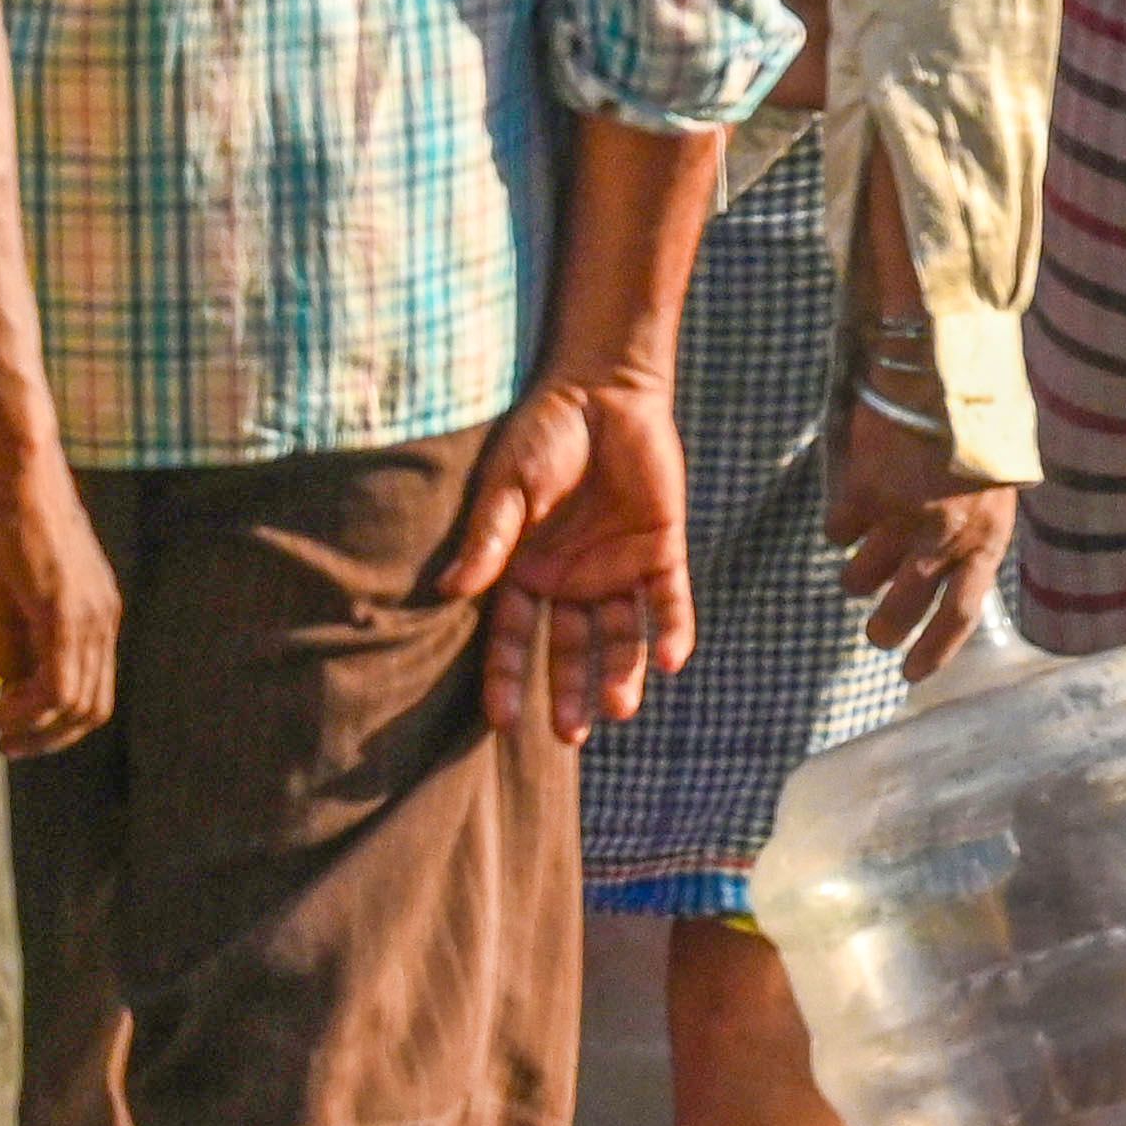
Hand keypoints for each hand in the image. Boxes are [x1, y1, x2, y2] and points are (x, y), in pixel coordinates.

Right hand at [0, 431, 119, 756]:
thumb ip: (19, 634)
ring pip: (77, 702)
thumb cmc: (12, 518)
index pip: (95, 690)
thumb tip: (13, 681)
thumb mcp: (15, 588)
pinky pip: (58, 681)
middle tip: (7, 746)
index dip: (58, 723)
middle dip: (49, 739)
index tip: (15, 730)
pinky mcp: (64, 609)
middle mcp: (103, 619)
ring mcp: (89, 615)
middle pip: (94, 707)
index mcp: (97, 614)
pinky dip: (27, 709)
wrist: (19, 469)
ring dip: (34, 729)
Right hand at [453, 378, 697, 739]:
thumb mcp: (509, 486)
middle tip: (570, 735)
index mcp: (525, 571)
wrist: (605, 391)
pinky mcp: (661, 549)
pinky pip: (668, 599)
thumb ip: (491, 537)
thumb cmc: (544, 435)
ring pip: (620, 635)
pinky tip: (672, 660)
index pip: (514, 636)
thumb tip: (453, 590)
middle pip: (568, 649)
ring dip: (621, 672)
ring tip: (619, 709)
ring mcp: (617, 568)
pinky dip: (672, 629)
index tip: (504, 721)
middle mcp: (570, 580)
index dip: (507, 677)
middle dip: (569, 692)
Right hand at [825, 385, 1014, 676]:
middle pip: (901, 610)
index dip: (934, 650)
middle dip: (883, 629)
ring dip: (856, 576)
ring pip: (859, 577)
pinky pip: (837, 531)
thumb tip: (955, 561)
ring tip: (859, 563)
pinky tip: (849, 510)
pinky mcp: (864, 493)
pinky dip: (838, 528)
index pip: (960, 614)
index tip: (912, 673)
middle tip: (875, 632)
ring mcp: (900, 518)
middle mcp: (944, 539)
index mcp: (986, 537)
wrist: (948, 369)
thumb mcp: (997, 483)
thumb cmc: (980, 423)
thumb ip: (976, 526)